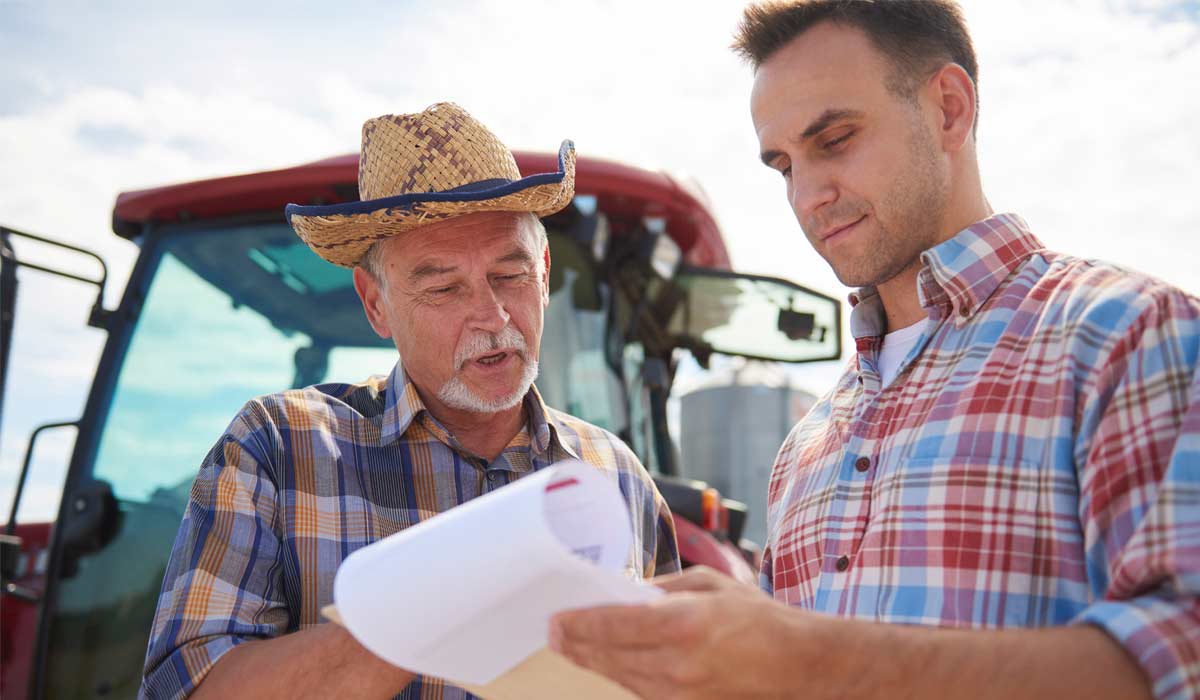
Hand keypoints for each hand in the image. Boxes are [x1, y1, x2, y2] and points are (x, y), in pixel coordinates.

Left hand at [549, 566, 822, 698]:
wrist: (799, 665)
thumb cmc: (760, 619)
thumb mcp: (711, 584)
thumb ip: (665, 589)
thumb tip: (627, 594)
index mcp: (683, 623)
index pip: (612, 625)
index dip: (578, 624)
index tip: (556, 619)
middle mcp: (676, 663)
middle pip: (608, 656)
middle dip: (576, 644)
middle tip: (553, 633)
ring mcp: (680, 694)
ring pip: (621, 677)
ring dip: (593, 661)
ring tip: (572, 646)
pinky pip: (640, 691)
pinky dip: (621, 675)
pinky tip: (608, 663)